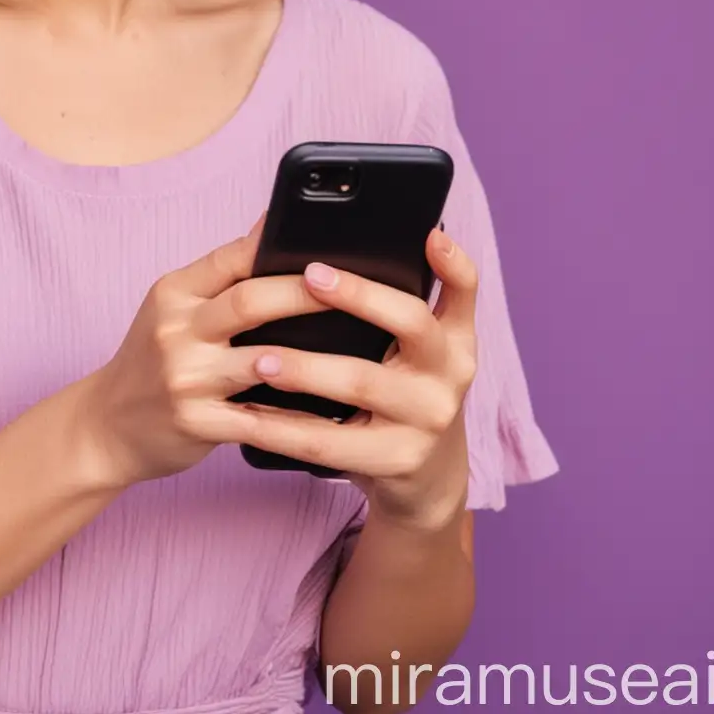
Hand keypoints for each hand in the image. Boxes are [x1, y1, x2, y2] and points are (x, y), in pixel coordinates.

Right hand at [79, 215, 336, 487]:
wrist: (105, 425)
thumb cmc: (152, 361)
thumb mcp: (172, 310)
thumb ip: (218, 280)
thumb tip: (272, 232)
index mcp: (174, 293)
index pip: (230, 257)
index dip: (276, 245)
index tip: (322, 236)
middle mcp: (175, 330)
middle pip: (250, 301)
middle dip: (306, 293)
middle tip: (358, 286)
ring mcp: (184, 377)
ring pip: (260, 361)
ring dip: (312, 357)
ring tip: (360, 351)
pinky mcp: (196, 422)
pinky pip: (258, 420)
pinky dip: (298, 418)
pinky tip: (334, 413)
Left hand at [228, 227, 478, 531]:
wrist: (425, 479)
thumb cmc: (404, 394)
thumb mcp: (418, 351)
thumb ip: (394, 307)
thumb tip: (329, 255)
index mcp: (454, 339)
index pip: (464, 291)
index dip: (453, 262)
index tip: (429, 234)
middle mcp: (451, 375)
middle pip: (410, 323)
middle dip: (357, 295)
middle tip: (308, 276)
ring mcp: (427, 419)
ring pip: (361, 382)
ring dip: (305, 368)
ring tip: (260, 358)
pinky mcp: (397, 460)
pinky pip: (329, 441)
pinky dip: (284, 427)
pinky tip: (249, 415)